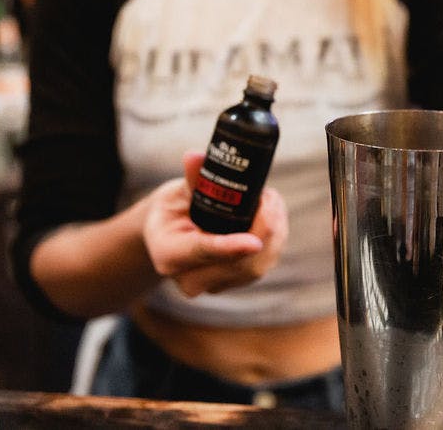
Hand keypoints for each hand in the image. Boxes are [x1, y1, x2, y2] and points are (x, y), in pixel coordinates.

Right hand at [141, 152, 287, 296]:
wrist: (168, 235)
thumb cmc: (170, 210)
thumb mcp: (174, 193)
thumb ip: (191, 178)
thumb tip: (195, 157)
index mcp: (168, 255)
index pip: (202, 252)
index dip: (229, 248)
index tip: (254, 242)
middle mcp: (190, 279)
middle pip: (239, 264)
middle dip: (264, 230)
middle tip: (269, 196)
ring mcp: (214, 285)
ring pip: (256, 266)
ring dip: (274, 233)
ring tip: (271, 200)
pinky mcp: (234, 282)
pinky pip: (262, 265)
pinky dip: (275, 239)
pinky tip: (274, 215)